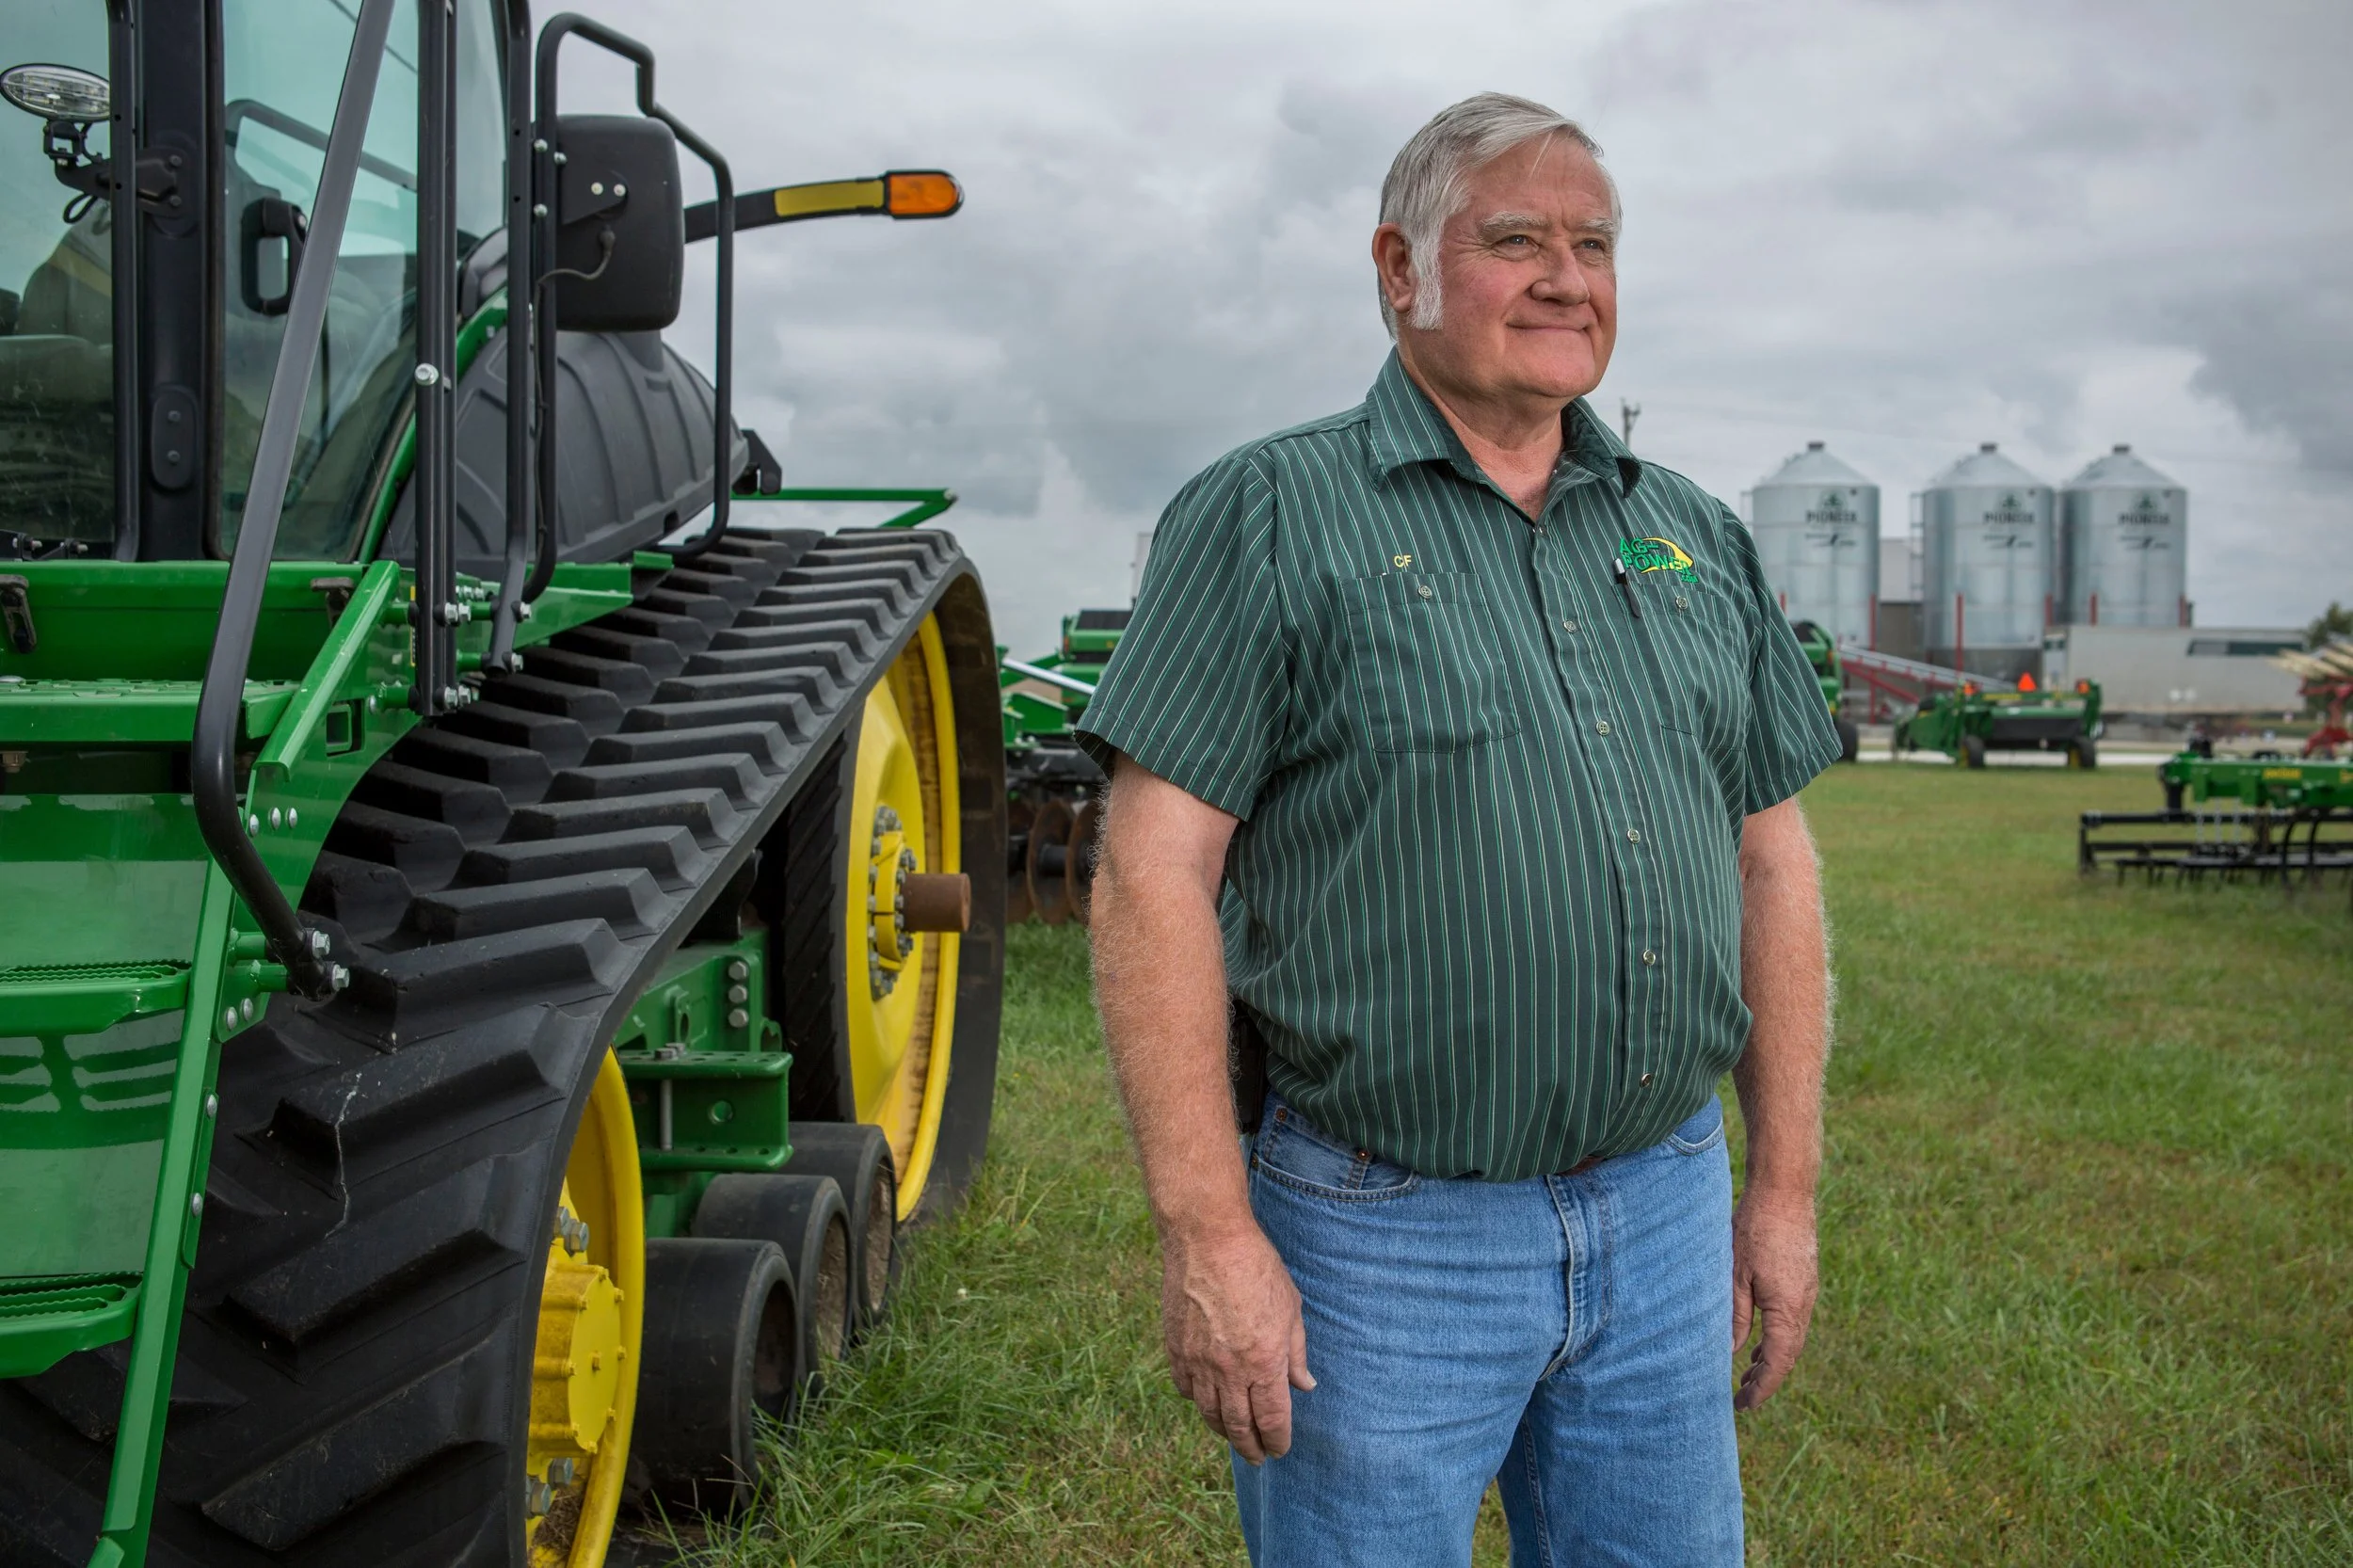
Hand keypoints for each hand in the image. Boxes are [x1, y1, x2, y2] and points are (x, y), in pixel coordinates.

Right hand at [1160, 1225, 1314, 1462]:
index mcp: (1265, 1361)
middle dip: (1250, 1447)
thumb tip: (1305, 1386)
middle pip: (1239, 1426)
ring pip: (1209, 1413)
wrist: (1208, 1239)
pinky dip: (1197, 1402)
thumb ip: (1296, 1352)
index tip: (1280, 1449)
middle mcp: (1230, 1370)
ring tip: (1233, 1437)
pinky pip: (1185, 1389)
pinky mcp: (1175, 1348)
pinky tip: (1206, 1402)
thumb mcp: (1291, 1308)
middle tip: (1256, 1458)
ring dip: (1223, 1431)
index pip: (1272, 1420)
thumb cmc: (1257, 1267)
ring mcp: (1199, 1362)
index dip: (1277, 1441)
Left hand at [1730, 1189, 1817, 1409]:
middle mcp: (1803, 1305)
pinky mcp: (1803, 1280)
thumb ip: (1735, 1315)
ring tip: (1748, 1376)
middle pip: (1788, 1355)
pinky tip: (1758, 1342)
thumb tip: (1732, 1351)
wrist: (1785, 1192)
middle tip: (1743, 1398)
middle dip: (1766, 1379)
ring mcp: (1807, 1292)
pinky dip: (1776, 1338)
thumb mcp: (1735, 1274)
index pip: (1778, 1361)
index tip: (1745, 1405)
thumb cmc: (1755, 1229)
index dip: (1762, 1387)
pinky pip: (1792, 1320)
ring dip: (1771, 1360)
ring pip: (1791, 1338)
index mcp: (1788, 1308)